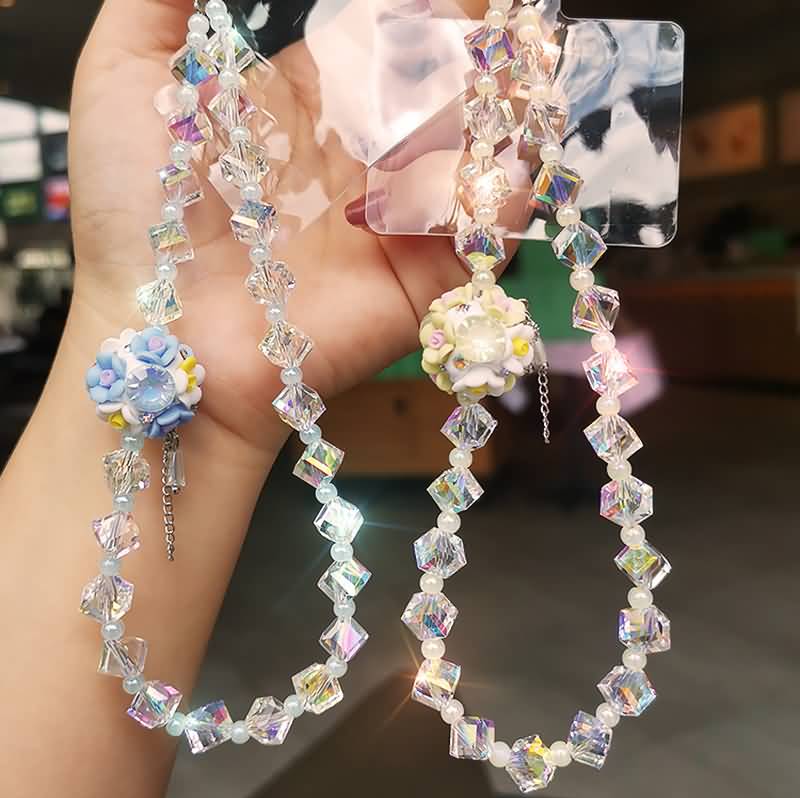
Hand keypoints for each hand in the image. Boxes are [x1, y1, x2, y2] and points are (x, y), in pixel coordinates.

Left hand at [69, 0, 500, 456]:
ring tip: (505, 91)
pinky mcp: (422, 281)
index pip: (386, 41)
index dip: (421, 12)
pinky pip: (487, 234)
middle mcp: (361, 158)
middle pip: (444, 92)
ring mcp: (396, 220)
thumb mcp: (124, 82)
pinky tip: (498, 168)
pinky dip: (504, 199)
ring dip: (500, 118)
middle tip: (491, 33)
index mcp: (307, 105)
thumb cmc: (135, 216)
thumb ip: (161, 7)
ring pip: (477, 155)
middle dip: (474, 58)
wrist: (165, 335)